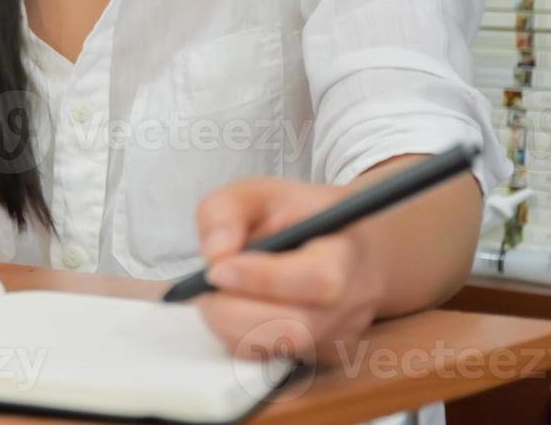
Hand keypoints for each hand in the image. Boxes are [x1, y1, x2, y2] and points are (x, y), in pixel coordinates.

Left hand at [192, 177, 386, 364]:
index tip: (215, 270)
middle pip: (293, 328)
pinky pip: (269, 358)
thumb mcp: (260, 193)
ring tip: (216, 293)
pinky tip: (234, 307)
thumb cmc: (301, 216)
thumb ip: (227, 211)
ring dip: (229, 324)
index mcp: (344, 255)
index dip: (261, 279)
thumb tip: (214, 254)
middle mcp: (349, 305)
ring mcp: (336, 337)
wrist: (348, 248)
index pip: (315, 279)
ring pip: (275, 349)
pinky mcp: (318, 357)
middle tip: (201, 287)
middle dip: (232, 310)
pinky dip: (239, 335)